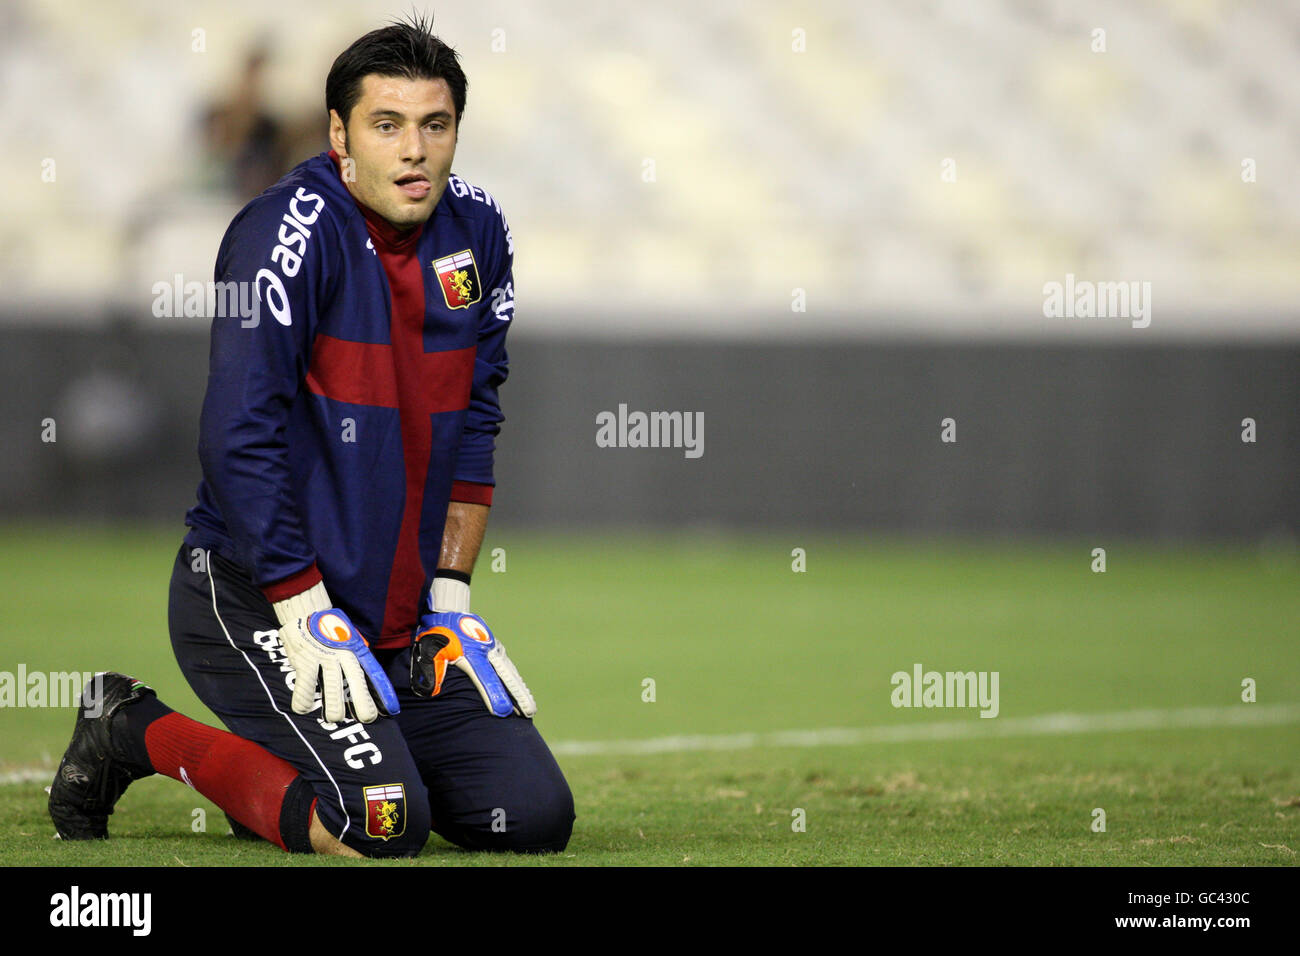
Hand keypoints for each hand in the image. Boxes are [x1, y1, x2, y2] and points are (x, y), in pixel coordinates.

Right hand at [273, 584, 398, 722]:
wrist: (306, 611)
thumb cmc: (328, 632)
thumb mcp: (348, 642)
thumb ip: (355, 661)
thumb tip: (366, 685)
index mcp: (355, 650)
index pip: (373, 672)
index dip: (383, 691)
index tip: (392, 709)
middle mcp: (342, 654)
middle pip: (355, 681)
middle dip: (362, 703)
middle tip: (367, 718)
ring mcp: (323, 657)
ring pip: (332, 687)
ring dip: (334, 707)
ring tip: (334, 718)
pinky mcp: (304, 660)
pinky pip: (306, 686)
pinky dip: (304, 700)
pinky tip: (303, 708)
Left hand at [410, 611, 535, 717]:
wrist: (448, 611)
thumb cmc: (437, 633)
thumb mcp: (429, 649)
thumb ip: (431, 669)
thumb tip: (431, 692)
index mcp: (472, 653)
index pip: (486, 678)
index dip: (494, 695)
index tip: (503, 711)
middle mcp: (488, 651)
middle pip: (507, 677)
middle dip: (519, 696)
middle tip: (529, 712)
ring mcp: (495, 649)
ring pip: (510, 672)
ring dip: (520, 689)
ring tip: (529, 708)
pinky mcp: (496, 648)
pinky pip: (508, 667)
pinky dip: (515, 680)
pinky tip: (521, 692)